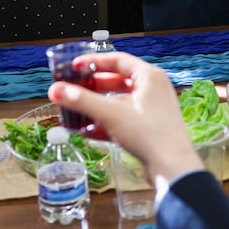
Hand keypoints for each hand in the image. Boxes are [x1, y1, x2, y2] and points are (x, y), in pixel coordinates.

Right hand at [49, 51, 202, 184]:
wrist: (172, 168)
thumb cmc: (150, 134)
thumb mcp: (111, 114)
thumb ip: (82, 101)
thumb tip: (56, 90)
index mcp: (149, 77)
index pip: (118, 60)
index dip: (94, 62)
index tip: (74, 67)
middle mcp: (153, 90)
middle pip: (117, 81)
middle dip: (92, 87)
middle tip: (72, 89)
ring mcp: (152, 110)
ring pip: (119, 103)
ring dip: (97, 107)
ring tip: (75, 111)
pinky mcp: (148, 129)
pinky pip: (123, 120)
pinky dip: (106, 123)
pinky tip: (87, 131)